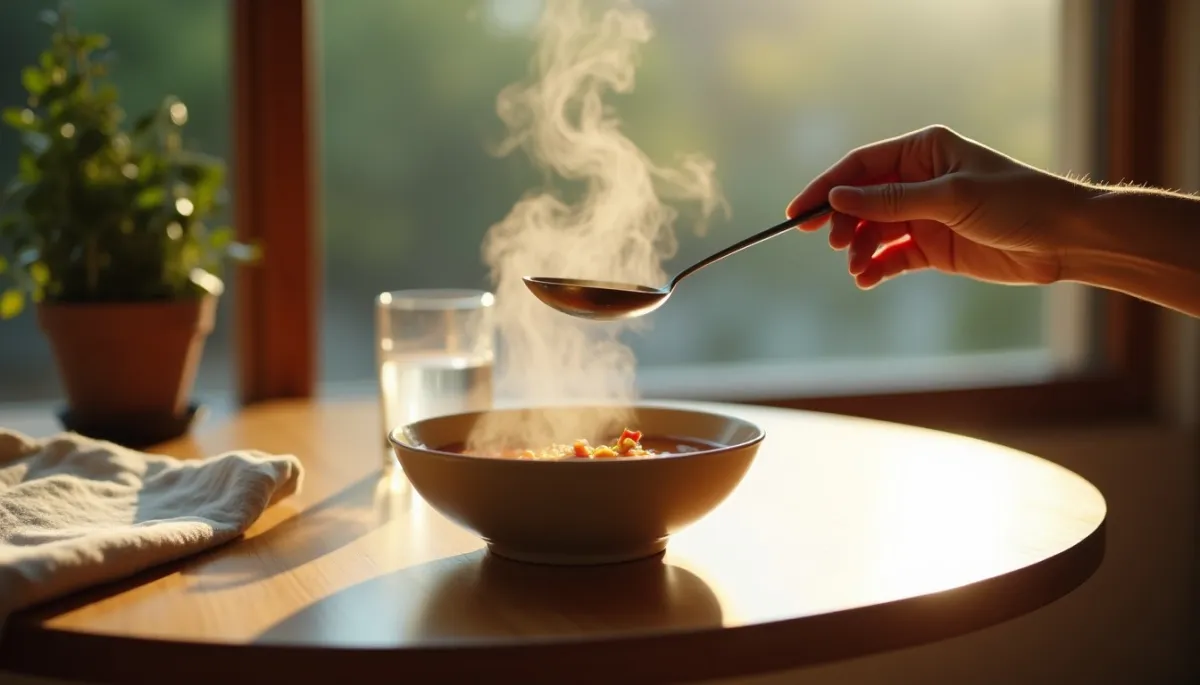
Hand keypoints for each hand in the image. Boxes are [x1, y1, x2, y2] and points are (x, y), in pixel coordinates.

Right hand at [786, 125, 1090, 288]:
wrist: (1064, 240)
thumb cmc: (1017, 202)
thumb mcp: (951, 198)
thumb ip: (891, 201)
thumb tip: (838, 198)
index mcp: (924, 151)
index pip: (861, 166)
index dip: (827, 187)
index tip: (798, 213)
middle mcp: (919, 180)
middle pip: (861, 200)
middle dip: (842, 222)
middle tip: (833, 244)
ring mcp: (924, 215)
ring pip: (874, 231)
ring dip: (859, 249)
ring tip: (856, 267)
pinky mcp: (933, 248)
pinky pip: (892, 257)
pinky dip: (876, 268)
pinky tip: (866, 280)